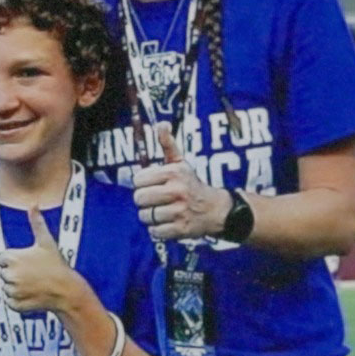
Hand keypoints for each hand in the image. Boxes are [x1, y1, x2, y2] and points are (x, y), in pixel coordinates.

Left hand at [0, 207, 83, 313]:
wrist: (67, 291)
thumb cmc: (57, 265)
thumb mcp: (46, 242)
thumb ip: (36, 223)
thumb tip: (33, 205)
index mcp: (12, 258)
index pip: (2, 258)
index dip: (15, 259)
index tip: (28, 262)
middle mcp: (9, 275)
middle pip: (4, 273)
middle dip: (15, 273)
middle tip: (33, 273)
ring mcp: (12, 291)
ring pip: (7, 287)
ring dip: (16, 287)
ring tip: (33, 284)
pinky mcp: (15, 305)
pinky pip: (10, 301)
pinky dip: (18, 300)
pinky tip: (31, 294)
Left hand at [131, 124, 231, 240]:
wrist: (216, 210)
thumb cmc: (191, 184)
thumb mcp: (181, 163)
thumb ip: (167, 144)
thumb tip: (161, 123)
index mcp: (174, 173)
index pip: (138, 179)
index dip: (143, 183)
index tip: (152, 185)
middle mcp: (177, 191)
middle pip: (139, 198)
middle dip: (144, 200)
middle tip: (155, 200)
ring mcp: (180, 211)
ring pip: (145, 216)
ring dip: (150, 216)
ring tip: (162, 212)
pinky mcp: (182, 229)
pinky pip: (155, 232)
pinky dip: (157, 230)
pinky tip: (166, 223)